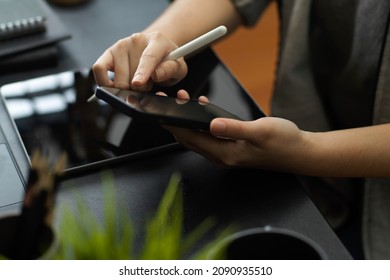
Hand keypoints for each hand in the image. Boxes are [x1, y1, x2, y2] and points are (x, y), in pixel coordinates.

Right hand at [92, 32, 187, 91]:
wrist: (157, 48)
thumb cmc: (168, 61)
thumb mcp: (179, 68)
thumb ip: (170, 70)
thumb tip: (155, 75)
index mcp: (158, 41)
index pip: (149, 57)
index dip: (143, 72)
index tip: (138, 84)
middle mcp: (137, 39)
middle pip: (132, 75)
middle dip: (140, 89)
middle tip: (148, 85)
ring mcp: (121, 45)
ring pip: (118, 79)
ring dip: (127, 88)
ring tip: (137, 83)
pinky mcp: (108, 52)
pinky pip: (98, 69)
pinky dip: (104, 83)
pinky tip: (115, 87)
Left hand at [164, 90, 307, 171]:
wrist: (300, 152)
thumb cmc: (284, 142)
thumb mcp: (261, 132)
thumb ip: (235, 129)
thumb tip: (212, 124)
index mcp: (226, 154)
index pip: (191, 139)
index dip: (174, 125)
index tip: (161, 111)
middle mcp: (222, 156)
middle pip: (190, 139)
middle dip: (176, 121)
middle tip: (167, 102)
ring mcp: (227, 153)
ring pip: (198, 137)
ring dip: (188, 120)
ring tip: (182, 100)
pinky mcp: (232, 147)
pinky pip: (210, 135)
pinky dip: (202, 122)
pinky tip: (203, 107)